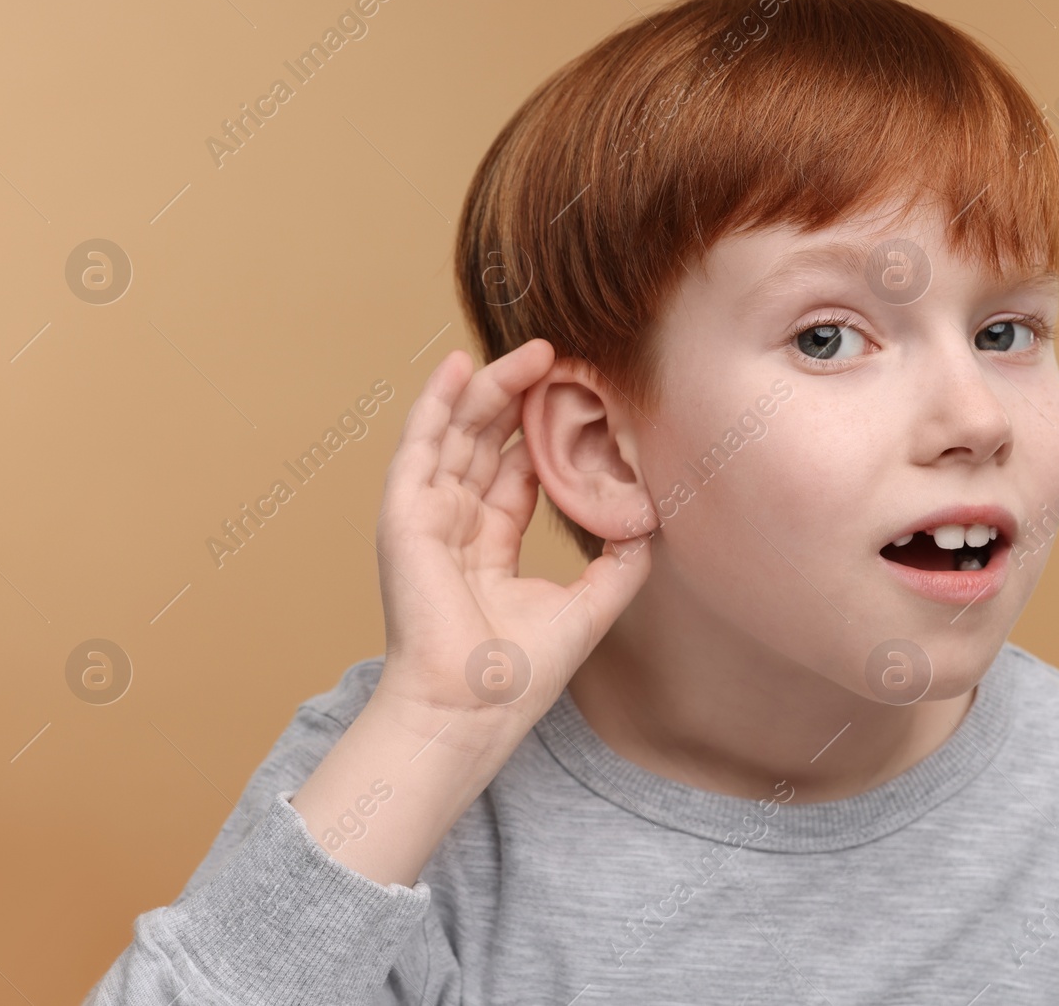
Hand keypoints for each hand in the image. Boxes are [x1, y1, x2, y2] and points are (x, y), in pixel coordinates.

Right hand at [369, 338, 651, 733]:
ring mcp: (427, 518)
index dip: (545, 433)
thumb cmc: (520, 675)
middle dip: (520, 398)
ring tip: (528, 350)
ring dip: (489, 388)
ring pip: (458, 435)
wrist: (471, 709)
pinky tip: (457, 365)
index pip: (517, 472)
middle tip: (559, 357)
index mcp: (491, 547)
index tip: (580, 397)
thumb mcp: (589, 607)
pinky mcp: (404, 516)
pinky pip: (419, 446)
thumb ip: (622, 562)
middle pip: (488, 443)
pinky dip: (435, 403)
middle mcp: (457, 526)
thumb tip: (653, 520)